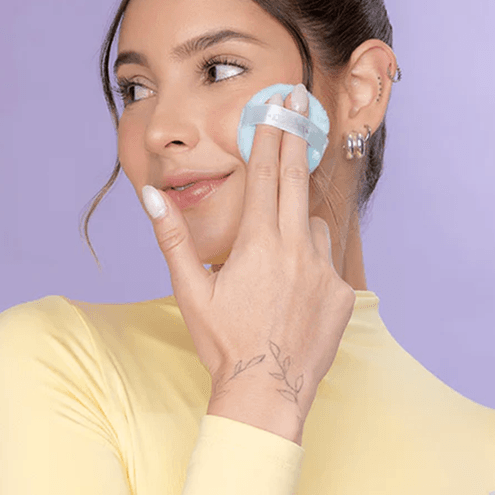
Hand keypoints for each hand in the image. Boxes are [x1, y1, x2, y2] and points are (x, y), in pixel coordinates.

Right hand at [143, 83, 355, 425]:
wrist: (266, 392)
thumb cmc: (223, 342)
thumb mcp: (190, 290)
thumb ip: (173, 237)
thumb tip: (154, 195)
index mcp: (257, 243)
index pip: (264, 175)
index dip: (270, 135)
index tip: (278, 104)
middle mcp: (295, 248)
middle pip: (295, 179)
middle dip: (294, 137)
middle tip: (298, 102)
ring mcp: (323, 270)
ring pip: (312, 225)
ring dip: (297, 222)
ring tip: (277, 256)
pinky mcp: (341, 293)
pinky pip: (327, 262)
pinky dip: (311, 263)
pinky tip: (295, 292)